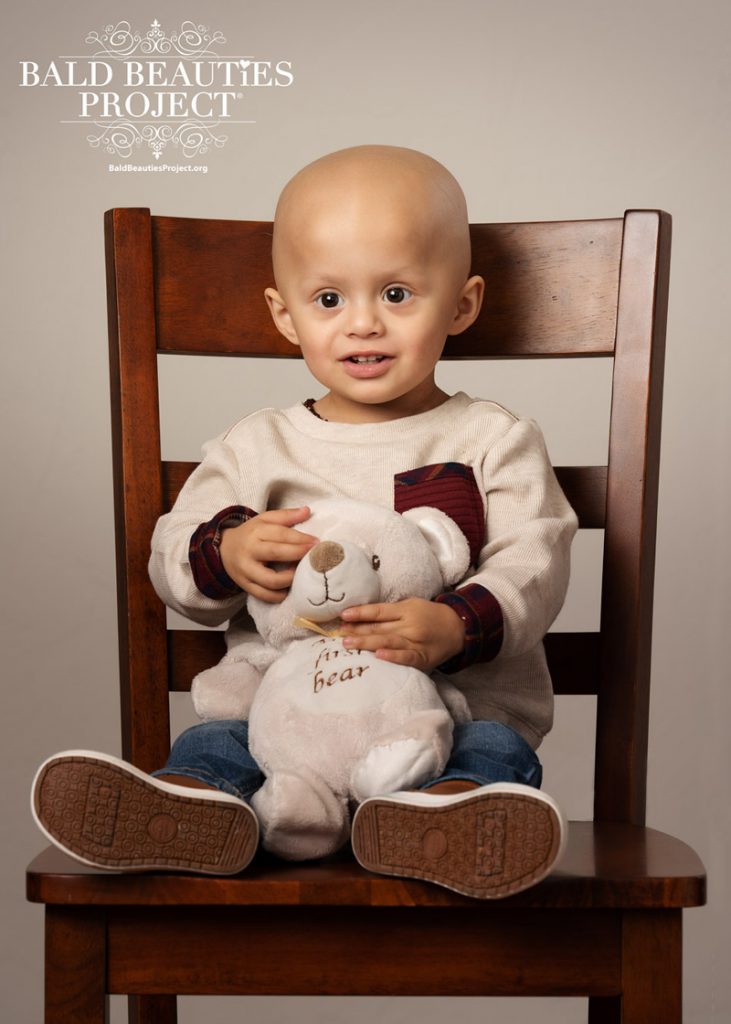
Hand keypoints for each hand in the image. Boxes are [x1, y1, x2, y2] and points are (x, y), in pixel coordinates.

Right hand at [219, 507, 317, 602]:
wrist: (224, 549)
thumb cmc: (251, 534)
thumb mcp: (264, 520)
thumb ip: (286, 515)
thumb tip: (307, 511)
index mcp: (255, 532)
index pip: (280, 534)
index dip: (301, 539)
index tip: (316, 542)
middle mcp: (249, 551)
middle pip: (276, 553)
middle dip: (298, 554)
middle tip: (315, 556)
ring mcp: (246, 570)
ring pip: (271, 580)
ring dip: (290, 578)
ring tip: (300, 573)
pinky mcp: (245, 586)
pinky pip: (265, 595)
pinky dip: (280, 595)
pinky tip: (289, 588)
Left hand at [339, 598, 465, 672]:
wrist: (458, 627)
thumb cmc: (429, 616)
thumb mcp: (411, 605)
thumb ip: (390, 611)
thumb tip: (361, 617)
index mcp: (405, 610)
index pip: (378, 611)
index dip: (360, 613)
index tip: (343, 615)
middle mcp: (409, 624)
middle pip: (379, 627)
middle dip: (357, 630)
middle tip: (338, 633)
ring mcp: (416, 641)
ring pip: (388, 641)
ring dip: (367, 643)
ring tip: (348, 644)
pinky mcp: (423, 657)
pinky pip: (407, 657)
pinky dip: (393, 657)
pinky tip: (379, 657)